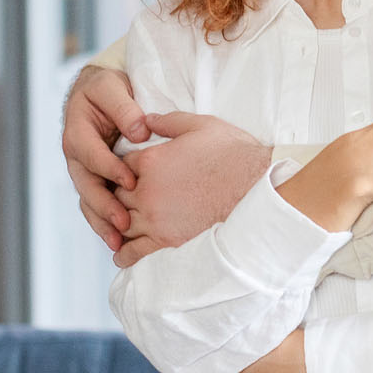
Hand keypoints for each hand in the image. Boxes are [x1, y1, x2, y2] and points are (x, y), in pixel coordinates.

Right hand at [63, 66, 147, 250]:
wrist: (100, 93)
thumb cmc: (107, 88)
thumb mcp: (112, 87)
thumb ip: (125, 107)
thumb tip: (139, 132)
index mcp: (77, 133)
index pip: (92, 156)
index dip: (111, 170)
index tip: (131, 183)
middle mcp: (76, 156)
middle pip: (86, 186)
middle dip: (104, 206)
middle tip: (124, 224)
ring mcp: (83, 171)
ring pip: (88, 201)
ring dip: (102, 223)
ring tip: (119, 243)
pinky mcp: (94, 180)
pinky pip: (95, 204)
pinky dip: (104, 222)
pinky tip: (119, 240)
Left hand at [114, 112, 274, 267]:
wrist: (257, 187)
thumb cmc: (234, 155)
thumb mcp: (201, 126)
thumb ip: (169, 121)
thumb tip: (147, 119)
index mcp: (151, 160)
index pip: (119, 164)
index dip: (123, 167)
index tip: (129, 172)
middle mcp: (146, 190)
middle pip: (114, 194)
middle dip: (118, 195)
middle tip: (123, 198)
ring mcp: (154, 217)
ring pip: (119, 222)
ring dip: (117, 223)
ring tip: (118, 226)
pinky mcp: (166, 240)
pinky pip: (133, 250)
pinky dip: (123, 253)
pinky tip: (121, 253)